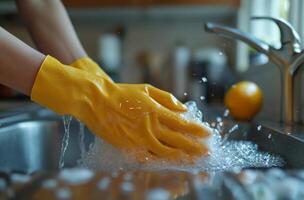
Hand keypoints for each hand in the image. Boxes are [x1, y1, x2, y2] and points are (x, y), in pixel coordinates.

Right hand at [32, 56, 210, 161]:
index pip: (181, 123)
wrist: (97, 101)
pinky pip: (149, 156)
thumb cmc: (122, 93)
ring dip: (182, 156)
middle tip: (206, 151)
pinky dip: (162, 160)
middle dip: (194, 146)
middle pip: (178, 140)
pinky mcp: (130, 147)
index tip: (208, 134)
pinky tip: (171, 161)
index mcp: (155, 111)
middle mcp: (150, 127)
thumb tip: (183, 109)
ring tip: (193, 160)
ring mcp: (140, 139)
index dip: (196, 129)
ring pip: (166, 151)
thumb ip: (166, 99)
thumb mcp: (146, 89)